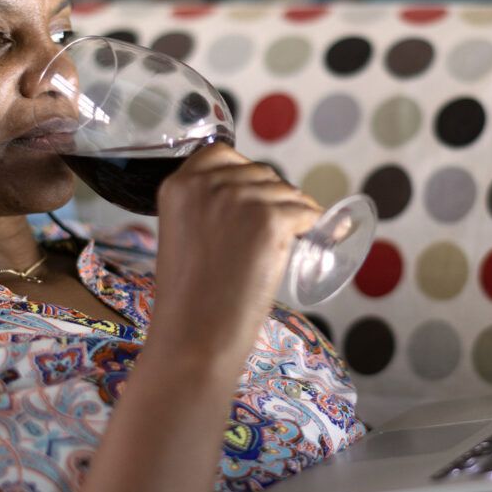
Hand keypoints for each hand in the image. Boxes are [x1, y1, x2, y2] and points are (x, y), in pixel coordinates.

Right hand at [148, 143, 322, 363]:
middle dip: (273, 196)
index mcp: (177, 186)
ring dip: (294, 211)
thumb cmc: (189, 300)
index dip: (243, 172)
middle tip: (276, 229)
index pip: (220, 153)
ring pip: (286, 192)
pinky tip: (312, 238)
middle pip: (259, 172)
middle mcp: (206, 184)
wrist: (196, 337)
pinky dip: (314, 224)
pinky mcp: (269, 219)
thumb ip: (205, 210)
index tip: (254, 194)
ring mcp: (239, 199)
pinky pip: (305, 212)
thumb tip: (251, 197)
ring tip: (289, 241)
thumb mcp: (184, 238)